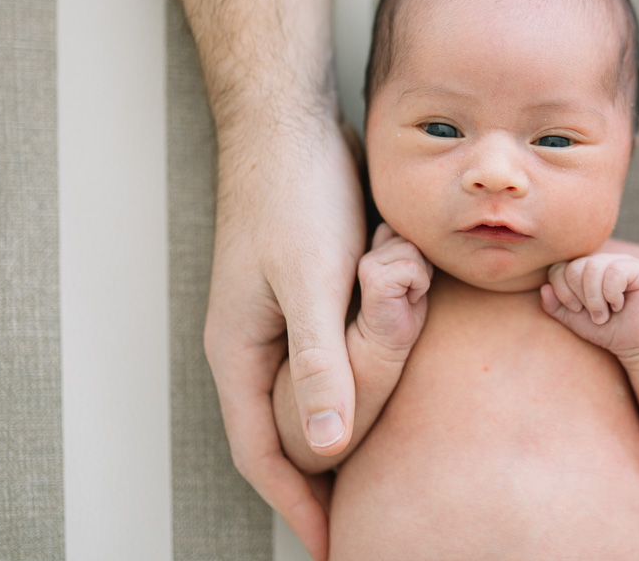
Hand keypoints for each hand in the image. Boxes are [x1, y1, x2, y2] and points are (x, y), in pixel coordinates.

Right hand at [204, 109, 365, 560]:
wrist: (292, 120)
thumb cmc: (292, 192)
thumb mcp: (309, 278)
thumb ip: (319, 360)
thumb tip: (331, 446)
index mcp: (241, 352)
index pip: (264, 455)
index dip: (299, 507)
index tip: (336, 549)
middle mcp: (258, 344)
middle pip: (293, 432)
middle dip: (328, 474)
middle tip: (370, 510)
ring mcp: (286, 318)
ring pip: (320, 393)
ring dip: (353, 418)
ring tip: (388, 461)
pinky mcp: (315, 292)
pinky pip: (340, 351)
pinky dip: (367, 371)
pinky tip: (398, 381)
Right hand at [353, 224, 432, 355]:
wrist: (385, 346)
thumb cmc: (403, 312)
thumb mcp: (411, 274)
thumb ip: (411, 251)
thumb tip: (429, 232)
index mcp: (377, 249)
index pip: (408, 231)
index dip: (420, 254)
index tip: (413, 280)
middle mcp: (369, 253)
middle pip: (413, 239)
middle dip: (423, 264)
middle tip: (411, 289)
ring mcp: (369, 264)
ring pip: (413, 250)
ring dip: (421, 275)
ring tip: (409, 294)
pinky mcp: (375, 279)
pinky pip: (412, 268)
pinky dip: (420, 284)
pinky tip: (408, 300)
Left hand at [540, 253, 638, 358]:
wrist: (634, 344)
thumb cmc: (604, 329)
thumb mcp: (573, 320)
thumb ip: (555, 305)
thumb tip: (544, 288)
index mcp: (584, 269)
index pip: (560, 267)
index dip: (562, 290)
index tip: (575, 309)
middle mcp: (602, 261)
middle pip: (575, 267)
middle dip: (581, 297)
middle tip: (595, 314)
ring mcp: (621, 261)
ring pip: (593, 267)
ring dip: (596, 298)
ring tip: (605, 313)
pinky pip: (615, 271)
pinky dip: (612, 294)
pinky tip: (620, 305)